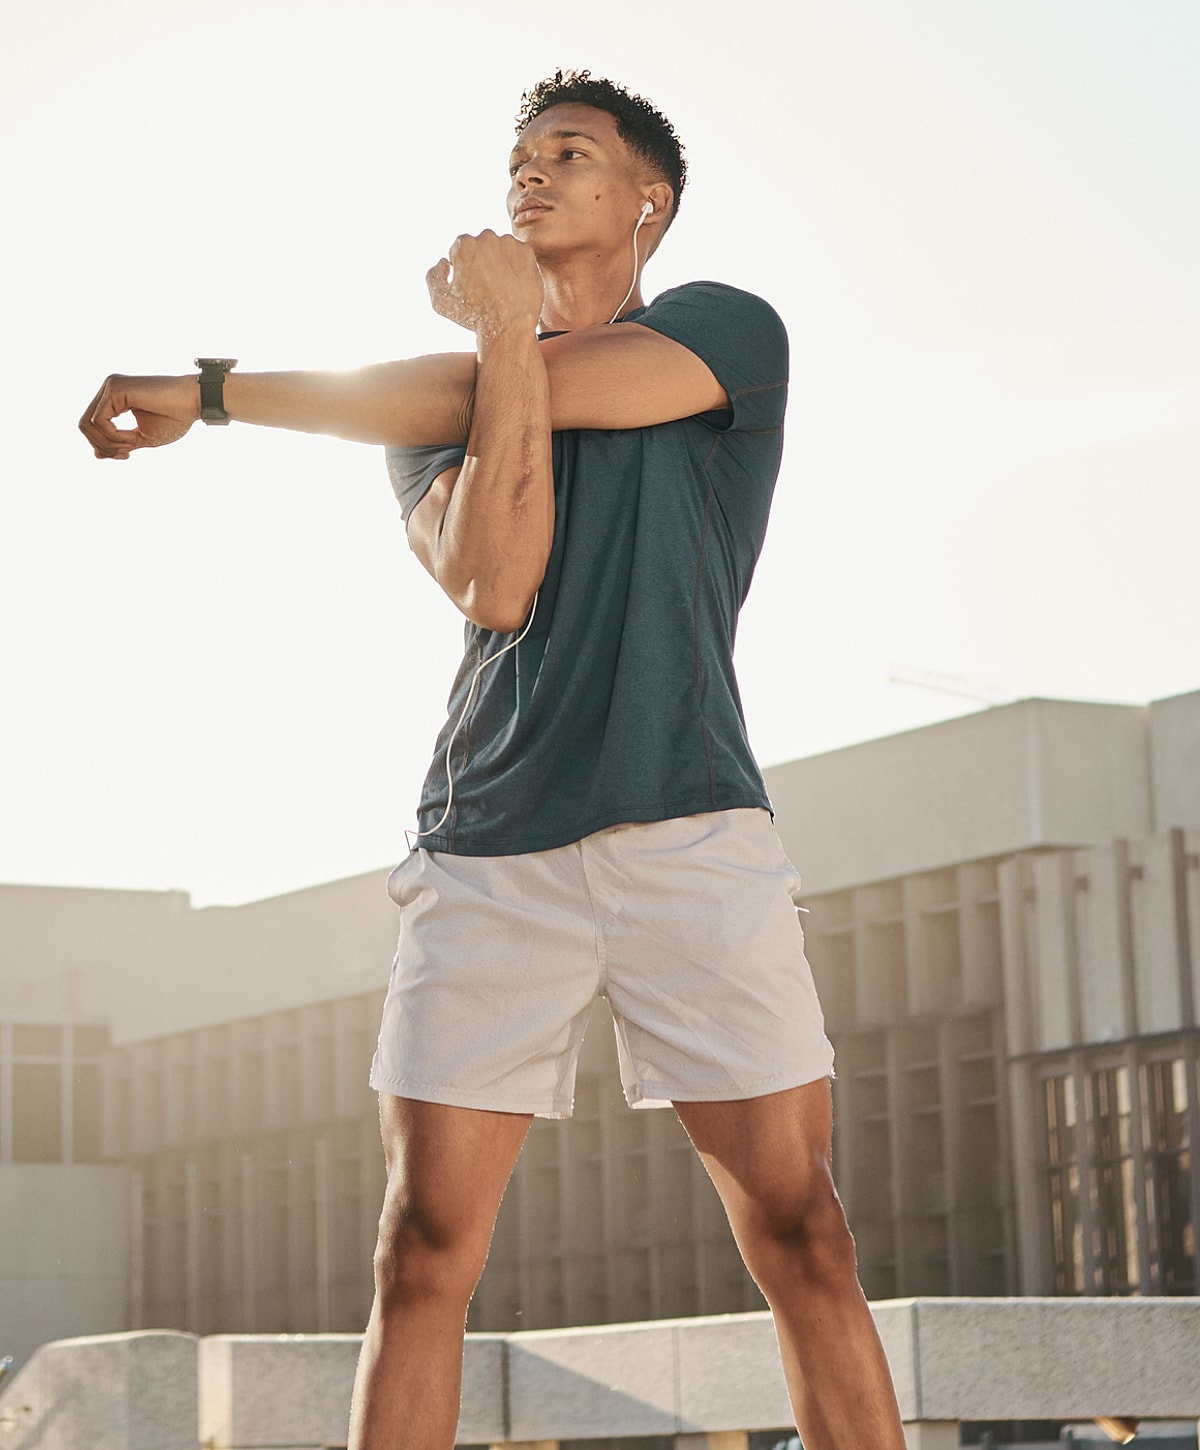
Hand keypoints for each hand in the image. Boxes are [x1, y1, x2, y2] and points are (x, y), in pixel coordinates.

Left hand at [78, 374, 199, 459]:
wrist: (194, 401)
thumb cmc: (175, 417)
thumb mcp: (144, 437)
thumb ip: (120, 443)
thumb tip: (96, 454)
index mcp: (114, 398)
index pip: (93, 426)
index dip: (105, 446)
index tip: (128, 455)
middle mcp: (109, 389)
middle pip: (85, 426)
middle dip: (103, 446)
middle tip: (127, 454)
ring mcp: (110, 386)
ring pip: (87, 424)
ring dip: (108, 443)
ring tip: (131, 446)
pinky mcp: (114, 389)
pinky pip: (99, 421)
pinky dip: (113, 436)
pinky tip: (131, 439)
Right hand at [425, 231, 542, 342]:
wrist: (509, 326)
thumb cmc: (473, 316)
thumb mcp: (440, 301)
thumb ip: (433, 276)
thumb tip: (444, 263)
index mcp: (464, 244)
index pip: (460, 250)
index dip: (462, 269)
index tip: (469, 286)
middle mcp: (487, 238)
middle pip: (480, 247)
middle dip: (480, 263)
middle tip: (485, 288)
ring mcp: (510, 244)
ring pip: (500, 250)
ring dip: (499, 263)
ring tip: (500, 289)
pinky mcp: (528, 254)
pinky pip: (518, 257)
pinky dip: (516, 268)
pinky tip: (513, 287)